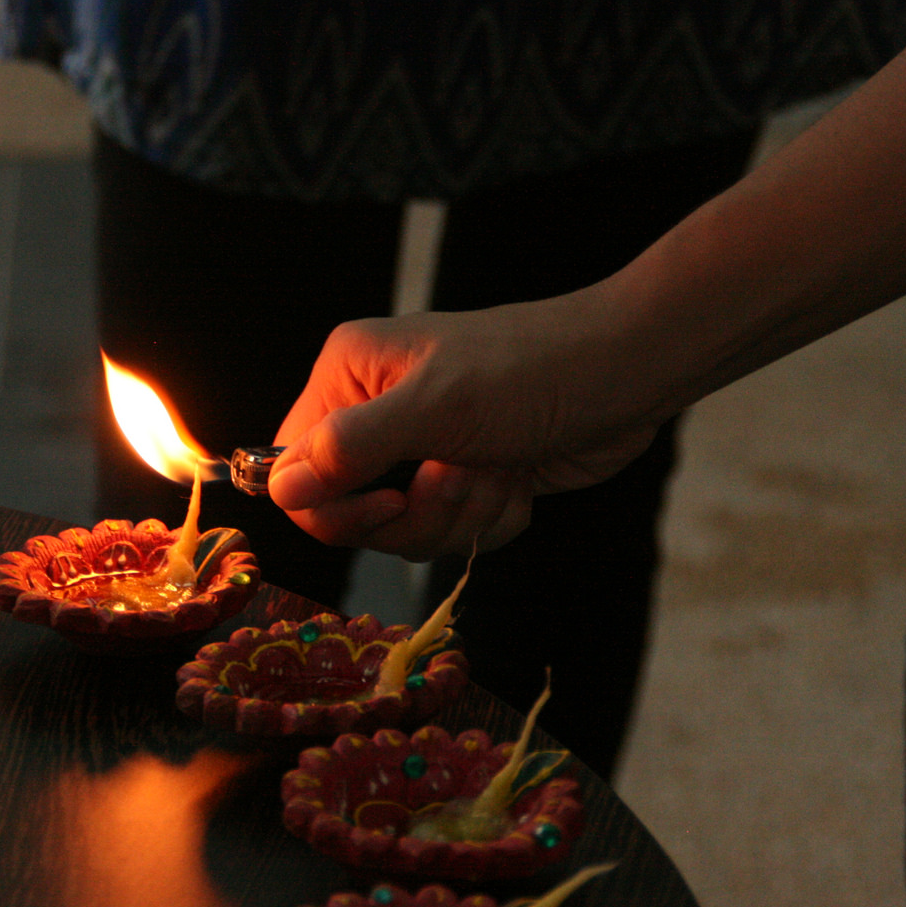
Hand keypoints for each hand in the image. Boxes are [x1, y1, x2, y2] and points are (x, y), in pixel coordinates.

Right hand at [267, 301, 662, 558]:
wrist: (627, 372)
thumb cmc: (529, 372)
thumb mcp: (433, 409)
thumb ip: (348, 449)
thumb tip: (278, 488)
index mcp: (348, 378)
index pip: (294, 471)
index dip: (335, 507)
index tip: (390, 502)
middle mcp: (375, 413)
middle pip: (351, 514)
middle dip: (417, 512)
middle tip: (461, 475)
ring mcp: (422, 449)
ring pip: (408, 532)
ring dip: (463, 513)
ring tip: (500, 466)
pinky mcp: (465, 479)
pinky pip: (453, 534)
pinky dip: (491, 518)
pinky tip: (519, 478)